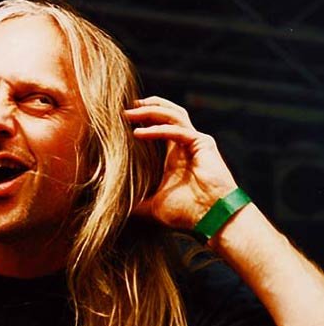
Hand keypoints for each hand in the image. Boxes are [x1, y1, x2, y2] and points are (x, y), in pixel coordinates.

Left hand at [125, 96, 236, 229]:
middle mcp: (186, 143)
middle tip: (125, 109)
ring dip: (150, 111)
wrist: (210, 218)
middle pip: (168, 113)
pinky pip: (176, 131)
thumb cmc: (186, 213)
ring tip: (129, 113)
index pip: (161, 126)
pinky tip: (139, 133)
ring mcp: (196, 141)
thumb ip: (136, 203)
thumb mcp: (153, 206)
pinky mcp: (202, 144)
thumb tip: (116, 208)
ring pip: (173, 115)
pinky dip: (157, 130)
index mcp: (176, 154)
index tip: (124, 118)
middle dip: (147, 107)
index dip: (145, 118)